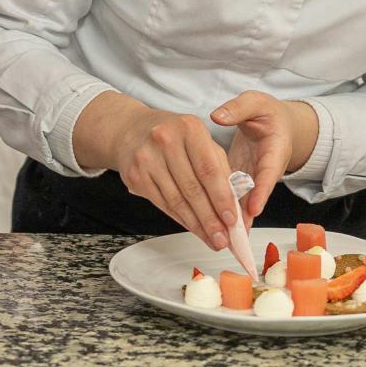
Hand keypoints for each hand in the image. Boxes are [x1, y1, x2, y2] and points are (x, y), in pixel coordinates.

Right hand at [112, 109, 240, 250]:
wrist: (131, 130)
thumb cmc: (173, 136)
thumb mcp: (200, 140)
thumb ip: (219, 168)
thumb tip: (233, 205)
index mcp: (189, 128)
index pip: (209, 170)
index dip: (222, 198)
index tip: (233, 219)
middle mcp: (165, 140)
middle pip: (192, 189)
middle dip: (211, 219)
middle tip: (224, 238)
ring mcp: (146, 159)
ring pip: (176, 201)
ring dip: (196, 224)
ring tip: (211, 238)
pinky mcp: (134, 175)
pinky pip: (162, 204)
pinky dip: (180, 219)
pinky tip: (192, 227)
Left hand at [211, 91, 316, 226]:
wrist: (278, 124)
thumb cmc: (267, 113)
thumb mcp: (255, 103)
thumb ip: (238, 109)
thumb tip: (218, 115)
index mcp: (274, 150)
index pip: (268, 173)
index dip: (261, 191)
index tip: (253, 208)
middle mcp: (266, 171)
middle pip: (256, 197)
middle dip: (246, 217)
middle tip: (236, 236)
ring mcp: (254, 179)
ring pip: (245, 203)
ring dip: (236, 222)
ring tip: (226, 241)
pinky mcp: (243, 182)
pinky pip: (235, 199)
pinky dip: (226, 213)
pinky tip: (216, 229)